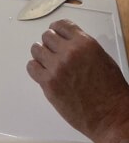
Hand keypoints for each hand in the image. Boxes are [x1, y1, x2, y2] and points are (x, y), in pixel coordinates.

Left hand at [27, 19, 128, 142]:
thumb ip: (82, 46)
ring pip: (36, 49)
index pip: (61, 25)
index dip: (57, 30)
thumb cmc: (111, 91)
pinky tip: (44, 74)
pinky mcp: (49, 83)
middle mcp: (69, 52)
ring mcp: (57, 67)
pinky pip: (32, 67)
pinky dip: (36, 69)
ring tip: (49, 64)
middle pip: (47, 36)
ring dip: (42, 55)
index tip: (56, 35)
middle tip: (55, 54)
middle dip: (50, 44)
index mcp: (84, 43)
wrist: (111, 117)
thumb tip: (66, 42)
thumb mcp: (101, 57)